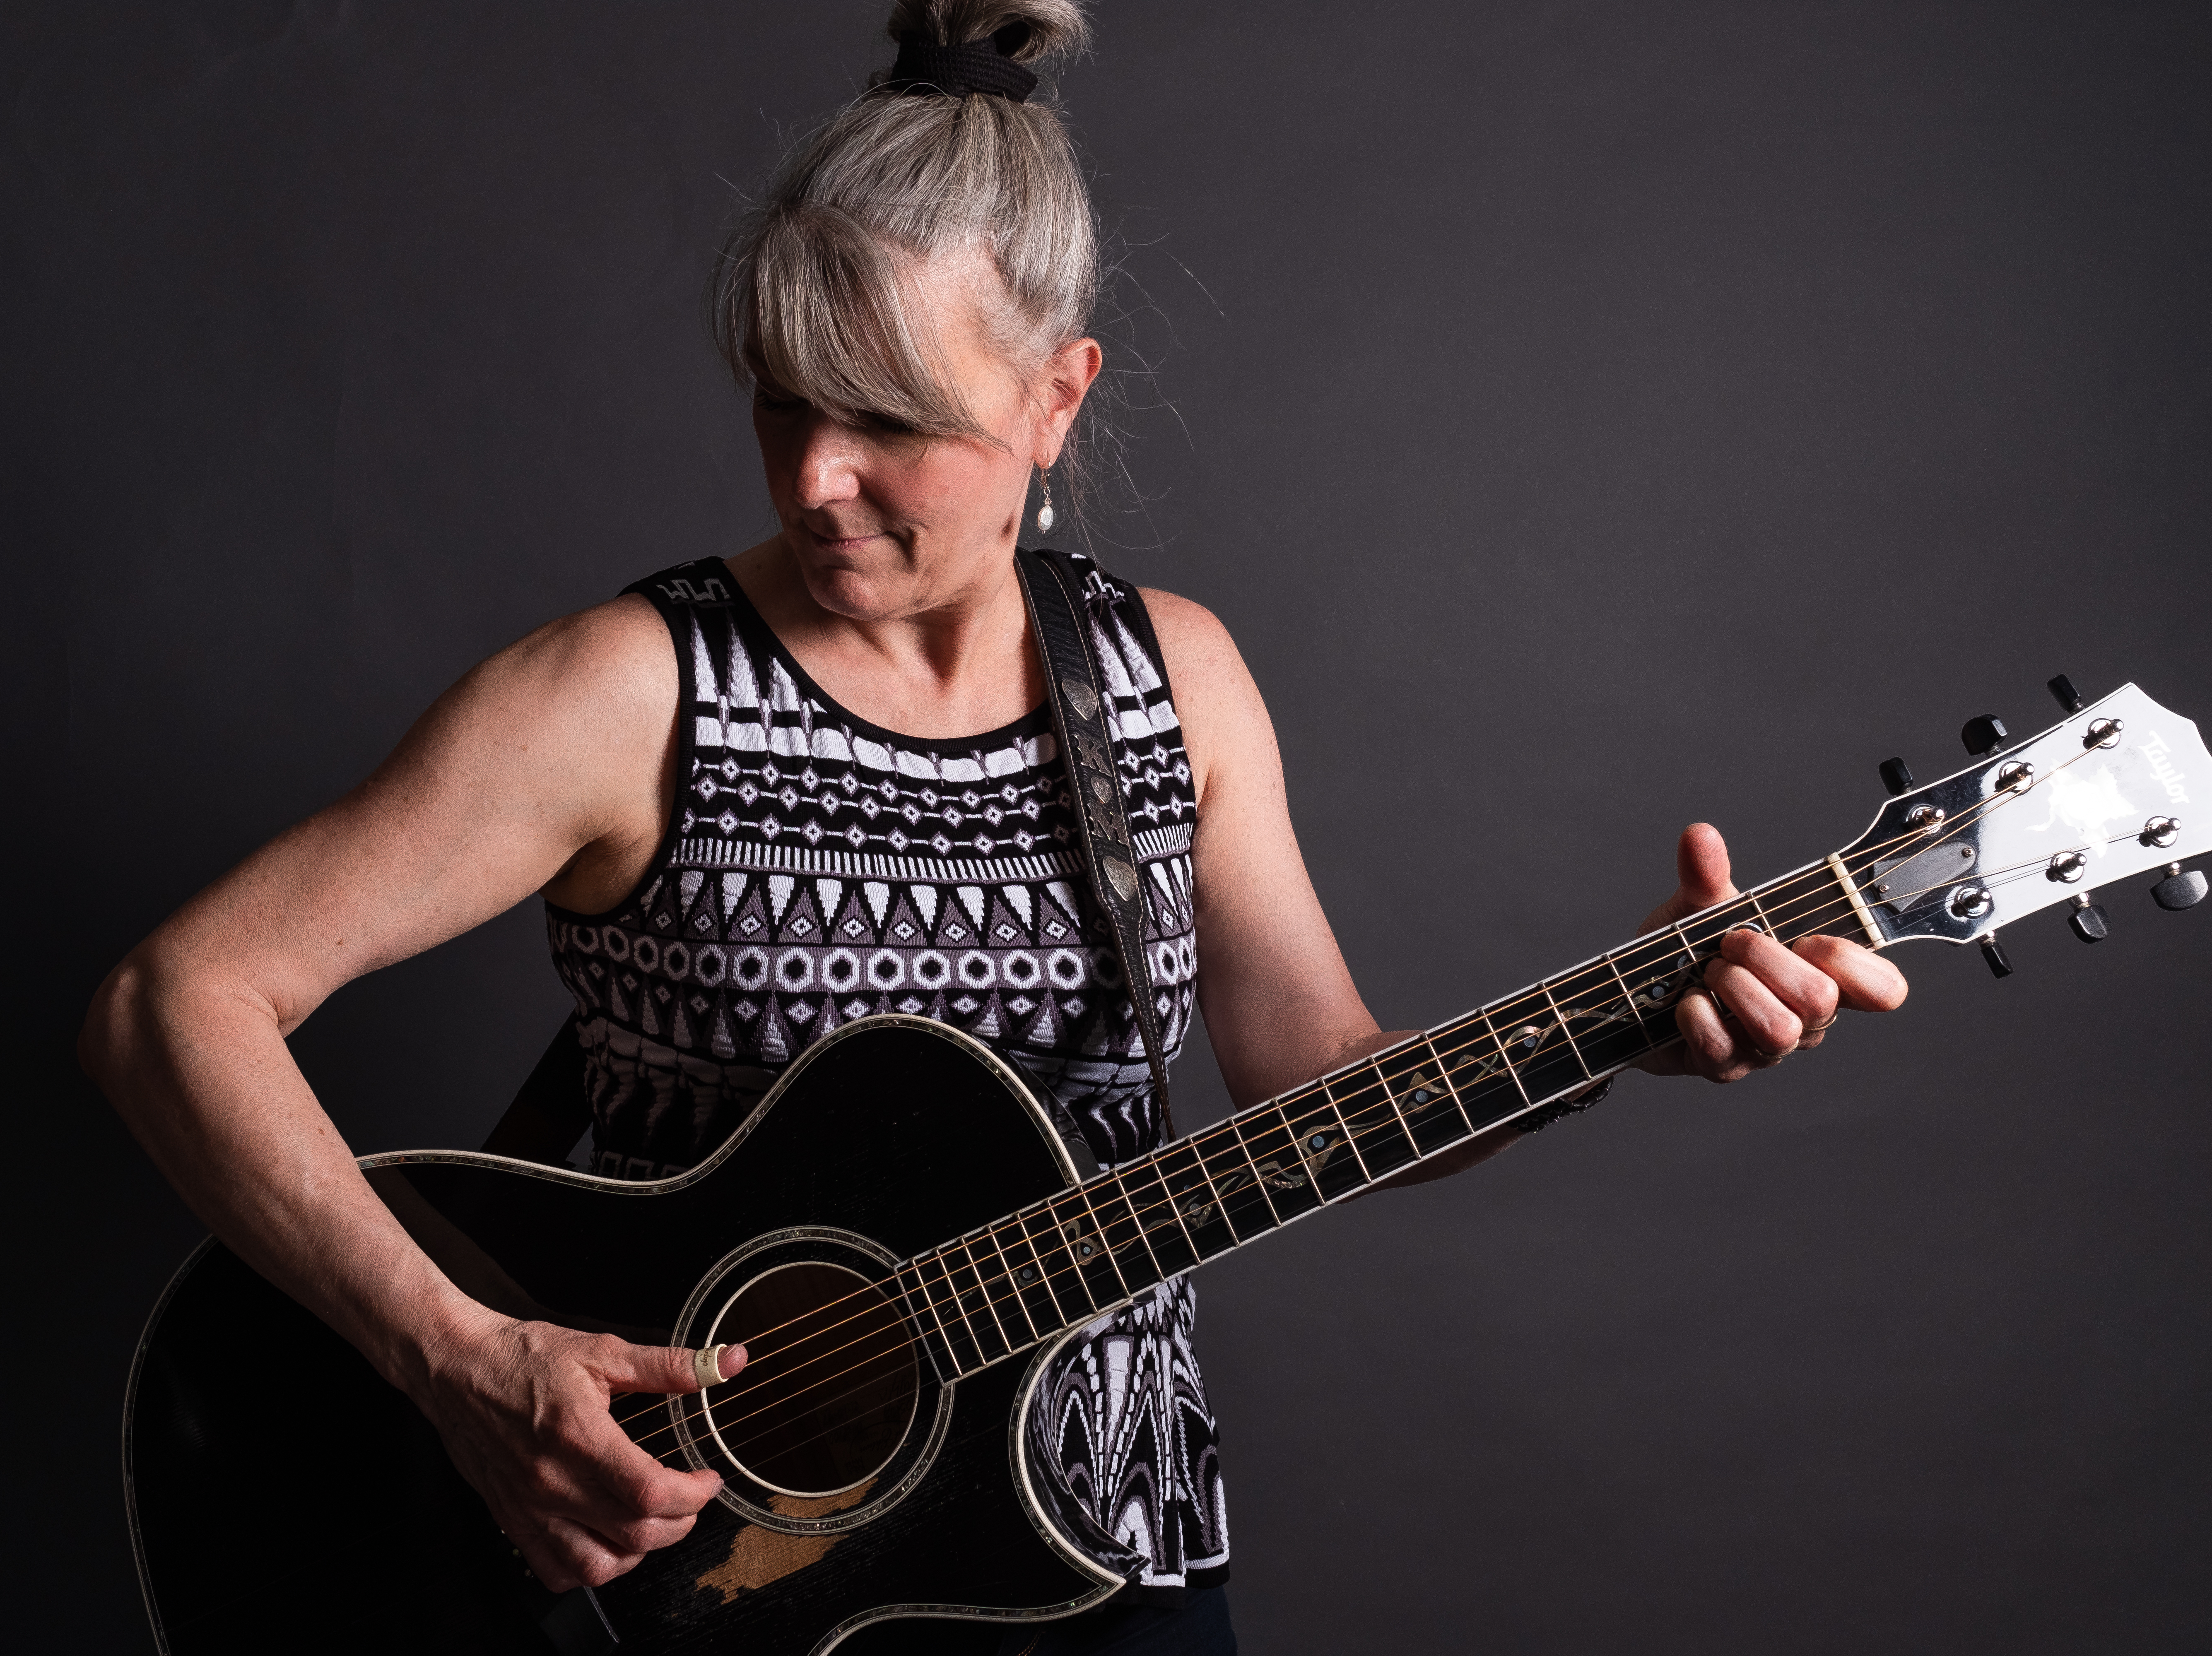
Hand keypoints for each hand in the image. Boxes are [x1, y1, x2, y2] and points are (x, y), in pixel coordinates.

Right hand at [408, 1306, 745, 1590]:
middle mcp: (553, 1481)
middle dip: (679, 1522)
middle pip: (633, 1534)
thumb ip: (668, 1365)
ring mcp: (530, 1507)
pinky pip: (554, 1571)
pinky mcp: (511, 1519)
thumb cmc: (523, 1358)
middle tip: (689, 1499)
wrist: (457, 1369)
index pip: (649, 1492)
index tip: (707, 1480)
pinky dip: (589, 1569)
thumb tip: (725, 1364)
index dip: (693, 1494)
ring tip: (653, 1523)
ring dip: (638, 1553)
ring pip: (596, 1565)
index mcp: (580, 1437)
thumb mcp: (602, 1351)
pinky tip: (606, 1543)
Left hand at [1635, 823, 1907, 1082]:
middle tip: (1728, 942)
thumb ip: (1708, 874)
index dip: (1855, 963)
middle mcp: (1802, 1020)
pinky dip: (1696, 1014)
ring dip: (1734, 987)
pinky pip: (1721, 1046)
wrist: (1635, 993)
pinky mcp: (1724, 1068)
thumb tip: (1700, 835)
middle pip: (1820, 1000)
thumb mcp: (1700, 906)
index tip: (1809, 938)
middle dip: (1766, 958)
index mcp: (1817, 976)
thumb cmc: (1685, 953)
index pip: (1883, 989)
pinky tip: (1682, 1001)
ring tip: (1706, 972)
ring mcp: (1765, 1050)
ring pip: (1778, 1030)